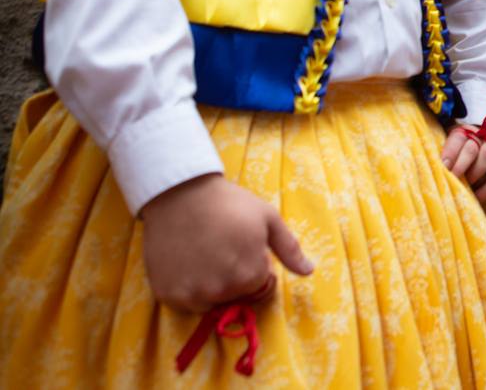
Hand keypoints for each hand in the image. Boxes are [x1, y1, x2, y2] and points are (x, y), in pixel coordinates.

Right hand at [140, 174, 312, 312]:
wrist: (181, 193)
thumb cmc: (229, 203)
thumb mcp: (267, 219)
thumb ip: (289, 249)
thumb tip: (309, 271)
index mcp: (250, 275)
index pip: (260, 285)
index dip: (255, 263)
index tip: (244, 244)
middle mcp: (221, 291)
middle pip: (236, 294)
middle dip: (235, 274)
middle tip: (223, 245)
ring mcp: (192, 294)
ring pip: (211, 300)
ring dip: (212, 283)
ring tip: (205, 252)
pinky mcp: (167, 294)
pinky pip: (185, 302)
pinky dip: (188, 286)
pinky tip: (187, 260)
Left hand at [442, 125, 485, 202]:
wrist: (465, 158)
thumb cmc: (450, 157)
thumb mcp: (442, 150)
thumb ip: (436, 156)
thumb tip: (426, 168)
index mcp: (462, 132)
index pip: (458, 138)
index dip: (451, 152)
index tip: (444, 167)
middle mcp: (480, 137)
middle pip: (473, 148)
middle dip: (461, 165)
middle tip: (452, 178)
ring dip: (475, 174)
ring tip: (464, 187)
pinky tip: (476, 197)